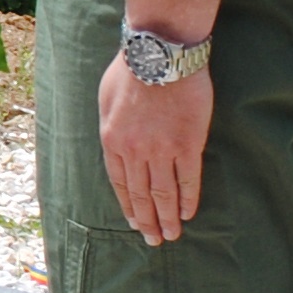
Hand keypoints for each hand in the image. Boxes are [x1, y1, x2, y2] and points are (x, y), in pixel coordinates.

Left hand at [97, 51, 209, 243]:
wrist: (160, 54)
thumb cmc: (131, 69)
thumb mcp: (105, 98)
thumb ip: (110, 125)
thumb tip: (114, 143)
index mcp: (112, 141)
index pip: (120, 183)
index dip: (129, 206)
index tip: (135, 223)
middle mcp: (135, 151)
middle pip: (141, 194)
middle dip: (147, 221)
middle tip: (154, 239)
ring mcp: (162, 150)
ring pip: (163, 193)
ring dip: (167, 217)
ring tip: (172, 234)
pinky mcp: (188, 145)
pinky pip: (188, 180)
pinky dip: (188, 199)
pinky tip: (188, 213)